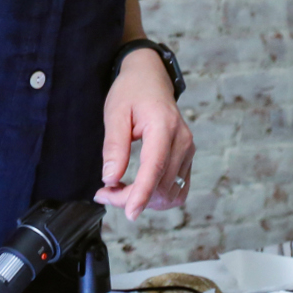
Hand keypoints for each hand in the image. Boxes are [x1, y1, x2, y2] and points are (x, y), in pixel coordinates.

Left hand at [95, 48, 193, 220]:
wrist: (151, 78)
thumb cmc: (132, 92)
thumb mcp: (115, 113)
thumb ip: (114, 146)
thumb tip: (110, 179)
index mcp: (163, 126)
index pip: (155, 168)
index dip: (142, 194)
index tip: (129, 214)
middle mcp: (182, 140)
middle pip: (161, 185)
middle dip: (131, 198)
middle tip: (104, 192)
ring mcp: (188, 149)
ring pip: (170, 192)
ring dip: (145, 200)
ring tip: (118, 190)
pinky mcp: (188, 157)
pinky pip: (178, 189)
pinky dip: (158, 197)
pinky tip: (139, 189)